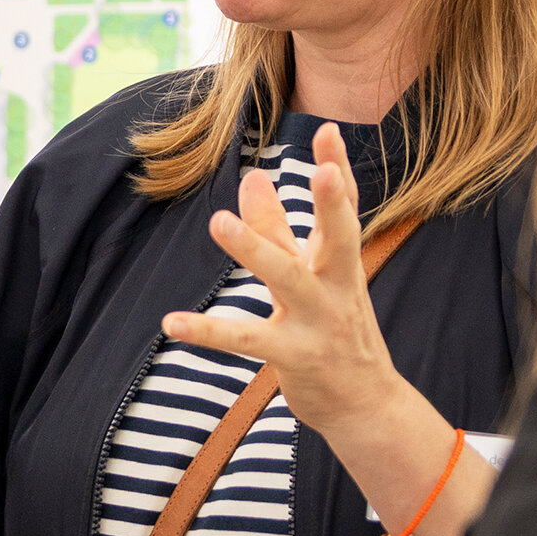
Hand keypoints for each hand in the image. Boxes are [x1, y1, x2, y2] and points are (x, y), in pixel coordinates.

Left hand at [162, 122, 494, 535]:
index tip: (332, 131)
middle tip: (320, 171)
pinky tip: (172, 323)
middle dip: (331, 205)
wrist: (365, 404)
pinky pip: (247, 341)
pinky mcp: (295, 356)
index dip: (339, 170)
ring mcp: (319, 322)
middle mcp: (337, 286)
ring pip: (288, 280)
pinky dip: (208, 332)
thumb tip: (253, 176)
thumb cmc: (333, 329)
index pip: (345, 210)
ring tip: (219, 222)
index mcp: (341, 263)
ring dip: (256, 251)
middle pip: (338, 239)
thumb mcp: (309, 274)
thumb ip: (278, 227)